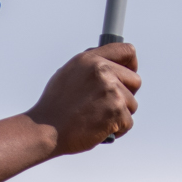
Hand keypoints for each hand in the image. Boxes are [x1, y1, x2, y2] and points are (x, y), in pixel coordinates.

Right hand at [26, 43, 140, 152]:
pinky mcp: (116, 112)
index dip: (131, 64)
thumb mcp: (68, 73)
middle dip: (126, 95)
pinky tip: (99, 130)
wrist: (45, 129)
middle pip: (135, 81)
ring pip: (132, 104)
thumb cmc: (54, 106)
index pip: (127, 51)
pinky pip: (128, 122)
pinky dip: (117, 130)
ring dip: (119, 115)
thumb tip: (108, 63)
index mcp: (91, 60)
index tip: (129, 73)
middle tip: (108, 105)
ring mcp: (111, 91)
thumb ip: (91, 65)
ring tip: (98, 119)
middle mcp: (103, 71)